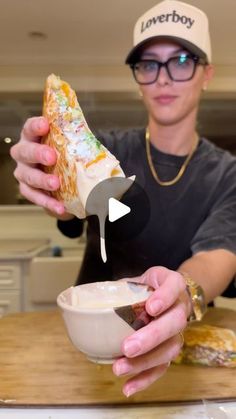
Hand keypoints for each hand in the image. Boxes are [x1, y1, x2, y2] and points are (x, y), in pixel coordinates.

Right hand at [10, 116, 71, 218]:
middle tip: (52, 157)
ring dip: (42, 180)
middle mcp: (24, 154)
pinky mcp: (28, 190)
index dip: (36, 126)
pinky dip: (48, 203)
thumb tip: (103, 156)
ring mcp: (24, 173)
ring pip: (28, 176)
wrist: (66, 181)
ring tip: (55, 184)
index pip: (30, 128)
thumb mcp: (73, 148)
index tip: (46, 125)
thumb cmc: (67, 157)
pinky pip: (35, 197)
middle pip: (25, 151)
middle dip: (38, 153)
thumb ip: (80, 145)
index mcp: (34, 138)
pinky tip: (60, 207)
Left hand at [113, 267, 189, 396]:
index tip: (150, 307)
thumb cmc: (147, 286)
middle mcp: (180, 307)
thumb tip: (91, 300)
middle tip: (127, 347)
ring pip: (170, 348)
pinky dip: (145, 378)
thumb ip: (121, 287)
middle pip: (175, 322)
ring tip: (120, 368)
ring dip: (145, 361)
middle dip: (151, 336)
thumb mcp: (137, 278)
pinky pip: (163, 367)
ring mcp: (178, 330)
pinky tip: (128, 387)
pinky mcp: (170, 349)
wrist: (165, 293)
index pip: (174, 286)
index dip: (164, 297)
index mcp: (172, 284)